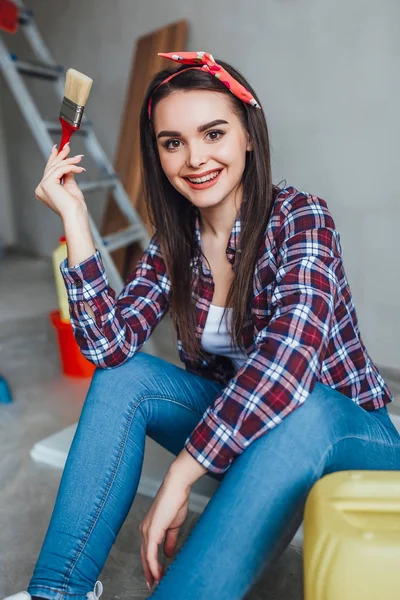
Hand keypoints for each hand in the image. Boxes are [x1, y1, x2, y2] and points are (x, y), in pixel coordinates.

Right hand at [34, 143, 86, 218]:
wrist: (76, 214)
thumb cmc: (75, 205)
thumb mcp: (70, 186)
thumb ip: (67, 175)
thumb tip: (68, 164)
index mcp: (44, 190)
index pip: (48, 171)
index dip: (53, 158)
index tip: (59, 148)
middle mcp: (40, 188)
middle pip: (51, 167)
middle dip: (60, 155)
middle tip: (68, 146)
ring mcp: (42, 186)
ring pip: (56, 168)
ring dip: (69, 161)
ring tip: (79, 158)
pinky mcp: (47, 184)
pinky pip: (60, 170)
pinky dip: (71, 167)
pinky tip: (79, 168)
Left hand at [139, 472, 190, 590]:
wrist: (177, 487)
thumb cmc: (176, 501)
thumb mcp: (174, 525)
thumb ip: (170, 540)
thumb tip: (168, 553)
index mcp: (149, 527)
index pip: (147, 550)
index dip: (150, 564)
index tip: (155, 576)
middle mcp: (145, 529)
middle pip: (143, 555)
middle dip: (148, 571)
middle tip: (152, 584)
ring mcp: (147, 529)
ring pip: (146, 556)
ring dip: (151, 571)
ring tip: (156, 582)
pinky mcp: (152, 530)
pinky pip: (150, 552)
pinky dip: (153, 564)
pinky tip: (157, 573)